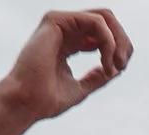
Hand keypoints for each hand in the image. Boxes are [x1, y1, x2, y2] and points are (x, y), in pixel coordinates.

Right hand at [0, 10, 130, 120]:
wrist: (26, 103)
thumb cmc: (46, 100)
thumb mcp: (80, 88)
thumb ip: (96, 77)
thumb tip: (115, 69)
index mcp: (69, 43)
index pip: (102, 33)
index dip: (118, 48)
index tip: (120, 69)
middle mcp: (64, 30)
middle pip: (106, 20)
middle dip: (122, 41)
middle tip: (122, 64)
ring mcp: (60, 23)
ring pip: (104, 17)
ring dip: (117, 40)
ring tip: (116, 64)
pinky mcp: (56, 21)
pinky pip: (96, 21)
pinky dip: (108, 41)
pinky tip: (106, 62)